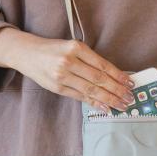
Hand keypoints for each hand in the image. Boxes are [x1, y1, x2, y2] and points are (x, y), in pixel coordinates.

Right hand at [0, 27, 134, 111]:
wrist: (26, 53)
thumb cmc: (53, 50)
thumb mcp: (71, 47)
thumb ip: (90, 60)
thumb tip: (113, 76)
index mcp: (76, 47)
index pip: (102, 64)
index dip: (118, 75)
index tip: (130, 83)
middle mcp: (69, 61)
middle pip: (99, 78)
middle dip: (117, 90)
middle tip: (130, 98)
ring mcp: (62, 75)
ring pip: (91, 89)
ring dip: (109, 99)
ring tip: (121, 105)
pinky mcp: (57, 87)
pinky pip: (79, 97)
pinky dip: (94, 103)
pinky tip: (105, 107)